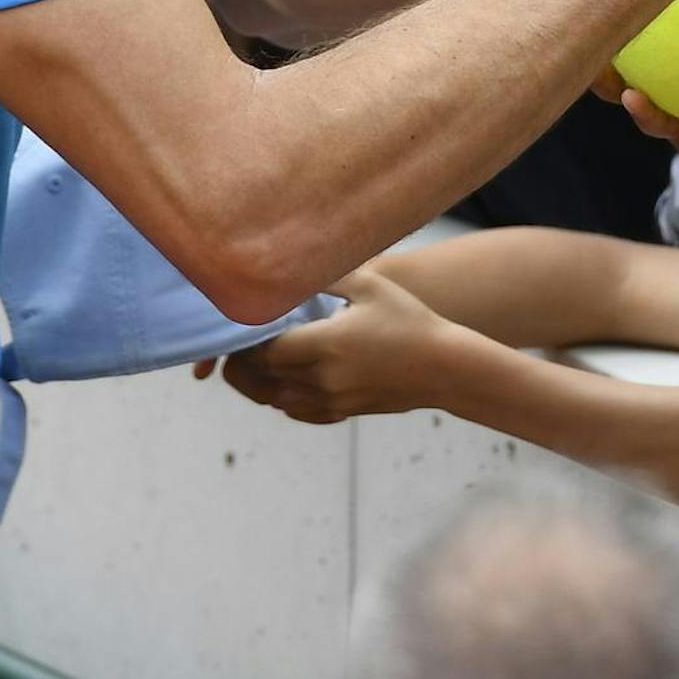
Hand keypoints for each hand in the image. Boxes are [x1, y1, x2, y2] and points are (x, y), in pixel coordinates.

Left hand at [214, 267, 457, 424]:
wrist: (445, 368)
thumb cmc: (410, 320)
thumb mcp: (370, 287)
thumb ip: (327, 276)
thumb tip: (293, 265)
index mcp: (326, 344)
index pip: (265, 350)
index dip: (244, 342)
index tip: (238, 327)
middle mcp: (324, 378)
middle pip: (263, 377)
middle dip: (243, 362)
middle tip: (234, 344)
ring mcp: (332, 400)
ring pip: (275, 398)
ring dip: (257, 384)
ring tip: (249, 364)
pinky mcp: (342, 413)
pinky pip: (297, 411)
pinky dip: (281, 398)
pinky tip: (280, 383)